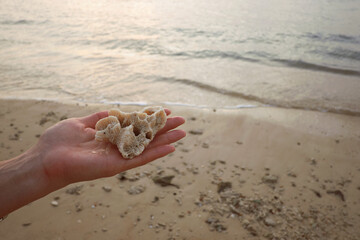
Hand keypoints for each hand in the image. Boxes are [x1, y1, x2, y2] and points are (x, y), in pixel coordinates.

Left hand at [37, 109, 185, 186]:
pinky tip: (171, 147)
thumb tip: (113, 111)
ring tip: (183, 132)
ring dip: (166, 140)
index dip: (150, 118)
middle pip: (145, 135)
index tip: (164, 110)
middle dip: (163, 128)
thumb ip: (99, 118)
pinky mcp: (117, 165)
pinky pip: (140, 159)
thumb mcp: (81, 123)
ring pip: (148, 146)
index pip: (135, 125)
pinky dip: (156, 153)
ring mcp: (119, 156)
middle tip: (181, 120)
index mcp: (110, 136)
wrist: (47, 159)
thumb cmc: (59, 141)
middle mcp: (117, 146)